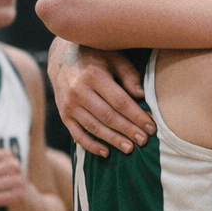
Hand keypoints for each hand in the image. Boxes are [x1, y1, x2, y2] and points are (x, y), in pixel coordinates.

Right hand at [48, 41, 150, 157]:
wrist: (60, 58)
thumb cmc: (95, 57)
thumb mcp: (113, 57)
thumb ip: (128, 74)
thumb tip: (141, 95)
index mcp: (93, 75)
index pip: (120, 101)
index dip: (136, 116)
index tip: (151, 127)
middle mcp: (78, 91)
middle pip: (108, 116)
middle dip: (128, 130)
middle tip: (143, 141)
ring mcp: (68, 105)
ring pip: (94, 127)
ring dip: (113, 140)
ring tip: (129, 148)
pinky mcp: (63, 115)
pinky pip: (77, 134)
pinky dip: (90, 145)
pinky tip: (105, 152)